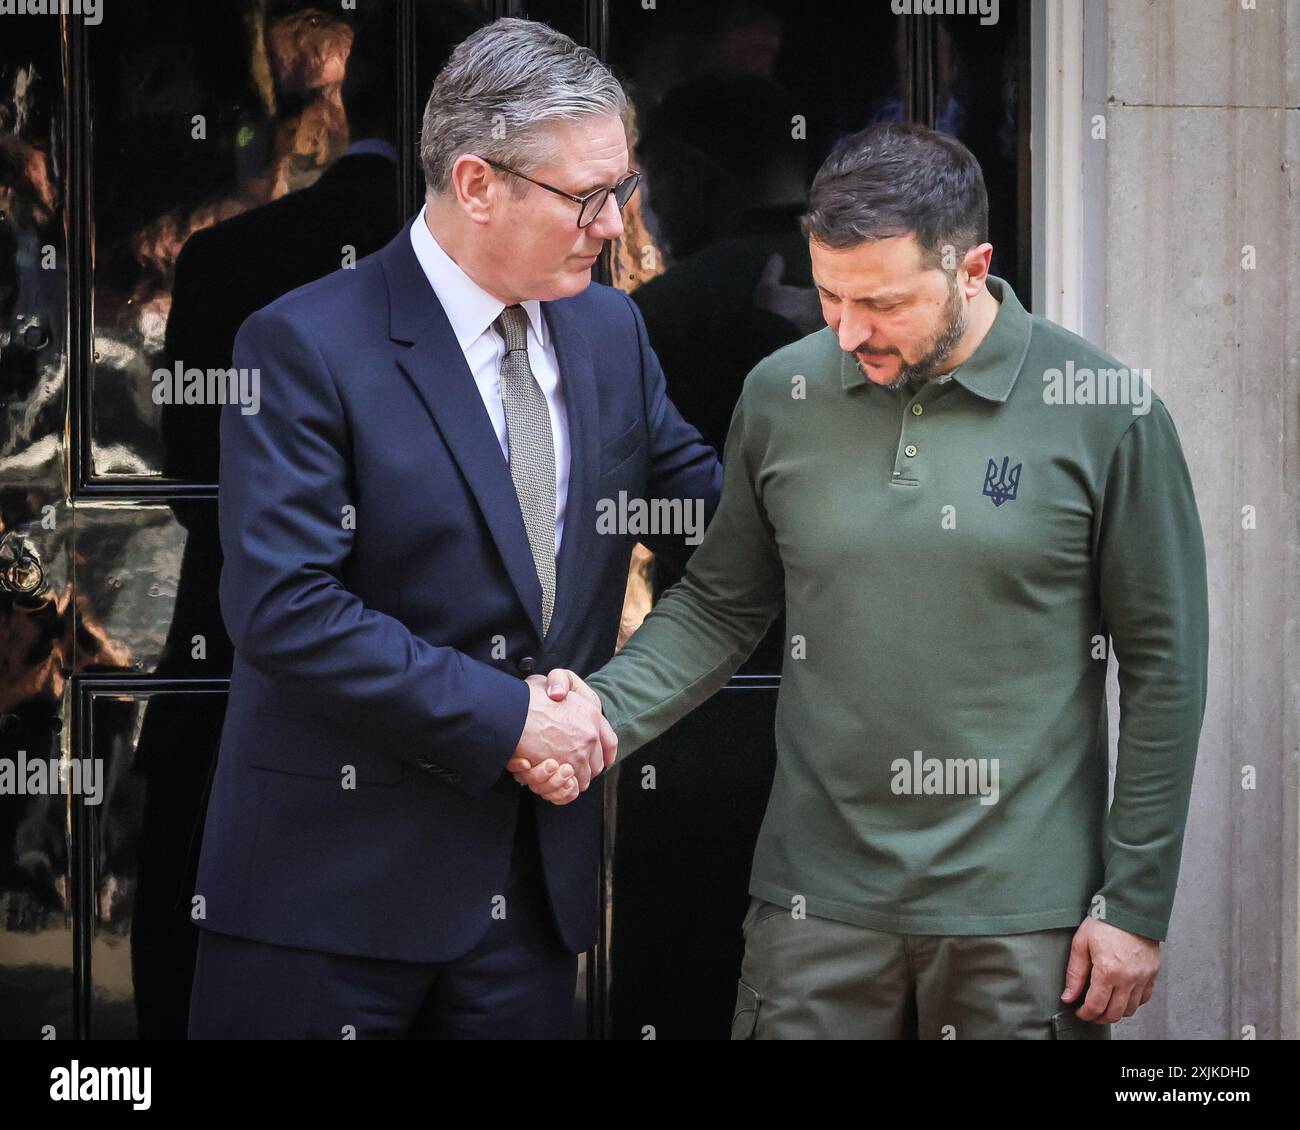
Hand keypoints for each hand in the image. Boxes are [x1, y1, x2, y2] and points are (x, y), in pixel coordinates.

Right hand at [507, 673, 615, 804]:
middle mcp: (590, 734)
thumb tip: (558, 693)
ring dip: (572, 779)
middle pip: (597, 763)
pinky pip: (571, 786)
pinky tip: (551, 780)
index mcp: (591, 713)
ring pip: (584, 777)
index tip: (603, 759)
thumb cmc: (527, 697)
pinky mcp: (565, 767)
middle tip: (570, 767)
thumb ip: (560, 685)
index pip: (609, 741)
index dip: (605, 752)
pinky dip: (563, 788)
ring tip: (556, 774)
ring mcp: (580, 752)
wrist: (512, 711)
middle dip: (586, 768)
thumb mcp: (550, 680)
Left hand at [1061, 916, 1159, 1022]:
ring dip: (1117, 1012)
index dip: (1086, 1014)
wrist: (1131, 908)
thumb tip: (1068, 995)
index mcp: (1108, 971)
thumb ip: (1074, 973)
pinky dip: (1134, 1002)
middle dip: (1100, 1017)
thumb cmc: (1105, 922)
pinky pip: (1145, 998)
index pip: (1096, 1005)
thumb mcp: (1081, 943)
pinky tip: (1123, 996)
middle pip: (1115, 1013)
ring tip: (1106, 1006)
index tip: (1080, 1013)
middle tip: (1091, 1013)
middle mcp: (1128, 978)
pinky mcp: (1153, 973)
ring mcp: (1143, 977)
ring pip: (1131, 1009)